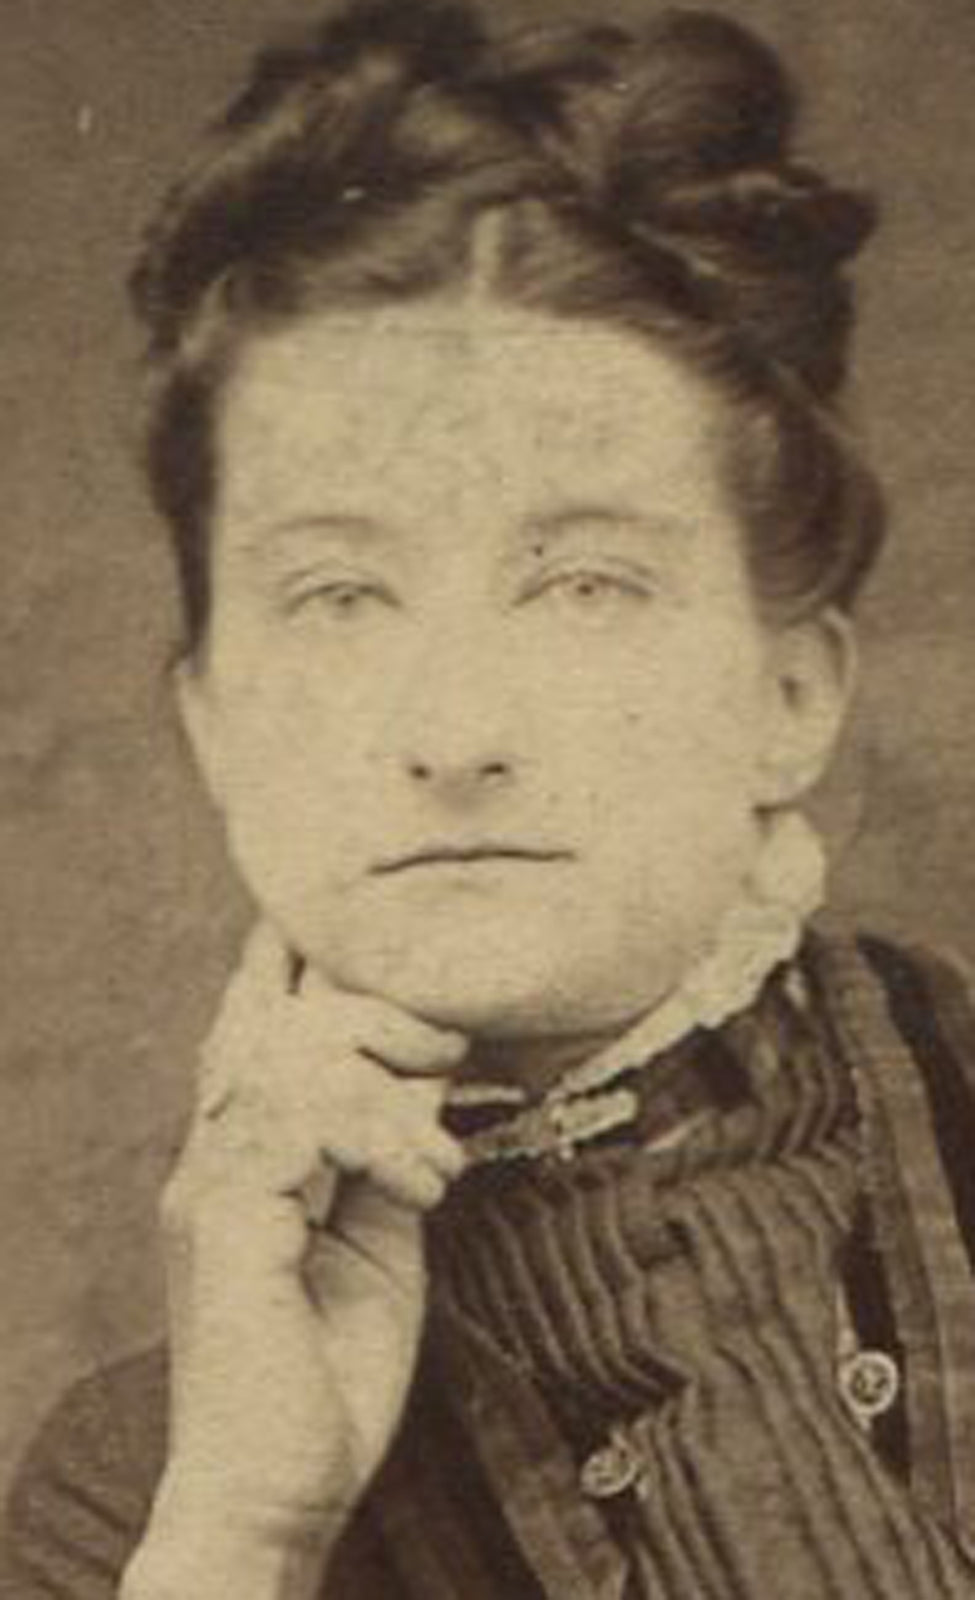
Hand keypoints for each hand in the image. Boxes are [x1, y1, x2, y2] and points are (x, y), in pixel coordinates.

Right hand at [147, 922, 468, 1556]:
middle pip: (271, 1022)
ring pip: (288, 1057)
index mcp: (241, 1157)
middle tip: (443, 1047)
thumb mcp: (381, 1238)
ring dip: (385, 1081)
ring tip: (437, 1155)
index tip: (338, 913)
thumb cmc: (328, 1374)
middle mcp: (212, 1157)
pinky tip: (423, 1186)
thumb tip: (426, 1072)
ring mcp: (209, 1185)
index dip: (288, 962)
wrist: (277, 1493)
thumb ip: (387, 1150)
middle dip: (365, 1005)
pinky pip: (301, 1120)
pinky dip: (379, 1137)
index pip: (253, 1031)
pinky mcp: (225, 1221)